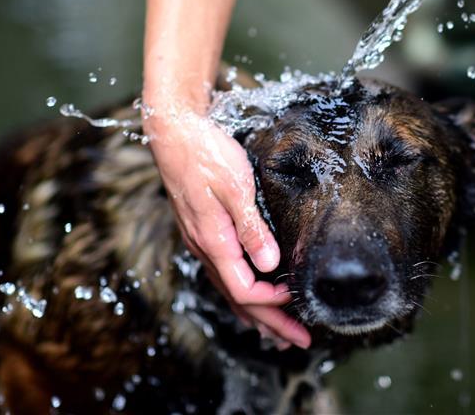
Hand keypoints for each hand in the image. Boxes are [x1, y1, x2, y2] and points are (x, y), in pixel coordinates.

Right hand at [144, 102, 310, 349]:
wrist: (173, 132)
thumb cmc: (206, 154)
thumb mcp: (235, 185)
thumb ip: (251, 226)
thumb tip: (270, 263)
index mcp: (213, 241)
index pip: (245, 290)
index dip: (274, 302)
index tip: (300, 300)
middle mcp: (205, 248)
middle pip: (238, 301)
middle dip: (271, 324)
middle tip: (301, 342)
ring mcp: (201, 243)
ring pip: (230, 292)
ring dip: (257, 315)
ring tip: (280, 335)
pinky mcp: (203, 233)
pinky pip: (224, 276)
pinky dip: (242, 295)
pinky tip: (253, 298)